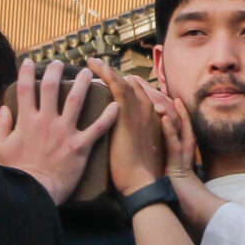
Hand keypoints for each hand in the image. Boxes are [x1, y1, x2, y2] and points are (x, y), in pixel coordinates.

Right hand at [0, 60, 116, 204]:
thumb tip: (4, 108)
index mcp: (26, 121)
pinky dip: (108, 116)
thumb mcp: (0, 148)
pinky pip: (98, 127)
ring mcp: (65, 132)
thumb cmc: (16, 173)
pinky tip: (116, 104)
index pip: (26, 89)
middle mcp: (47, 121)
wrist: (32, 193)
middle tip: (61, 63)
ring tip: (88, 73)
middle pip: (53, 88)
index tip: (29, 61)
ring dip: (83, 84)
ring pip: (77, 100)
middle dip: (56, 71)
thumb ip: (0, 126)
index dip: (26, 73)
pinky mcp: (80, 145)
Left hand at [96, 62, 169, 198]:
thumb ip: (130, 139)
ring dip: (108, 70)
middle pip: (132, 85)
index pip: (136, 94)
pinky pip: (117, 87)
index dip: (123, 85)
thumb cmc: (138, 174)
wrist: (142, 182)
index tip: (110, 80)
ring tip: (93, 62)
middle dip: (116, 75)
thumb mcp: (136, 152)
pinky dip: (106, 74)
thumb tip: (113, 138)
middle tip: (99, 67)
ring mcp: (139, 110)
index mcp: (150, 119)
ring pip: (123, 82)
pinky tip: (93, 67)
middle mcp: (148, 110)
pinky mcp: (128, 114)